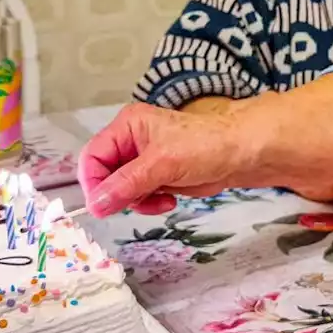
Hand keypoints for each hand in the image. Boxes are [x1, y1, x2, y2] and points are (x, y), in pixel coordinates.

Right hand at [78, 102, 263, 216]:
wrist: (239, 156)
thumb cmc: (204, 147)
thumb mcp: (161, 164)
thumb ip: (126, 184)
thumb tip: (95, 205)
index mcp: (127, 126)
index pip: (93, 155)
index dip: (93, 182)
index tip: (101, 206)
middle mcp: (131, 140)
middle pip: (104, 174)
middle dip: (118, 193)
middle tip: (136, 202)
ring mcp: (143, 159)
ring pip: (120, 189)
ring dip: (136, 201)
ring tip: (159, 199)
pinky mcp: (156, 176)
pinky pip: (138, 196)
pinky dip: (148, 203)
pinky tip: (168, 199)